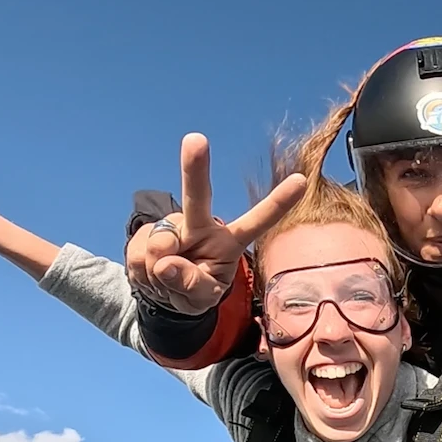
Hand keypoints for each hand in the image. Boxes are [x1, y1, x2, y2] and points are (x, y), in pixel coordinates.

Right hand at [126, 135, 306, 315]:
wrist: (160, 293)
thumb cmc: (194, 291)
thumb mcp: (200, 300)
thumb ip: (192, 286)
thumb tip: (165, 263)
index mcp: (229, 241)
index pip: (258, 222)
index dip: (278, 202)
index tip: (302, 180)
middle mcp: (202, 225)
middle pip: (198, 196)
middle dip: (195, 168)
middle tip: (196, 140)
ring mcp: (173, 225)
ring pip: (162, 242)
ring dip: (158, 269)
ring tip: (166, 278)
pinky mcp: (146, 231)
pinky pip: (140, 254)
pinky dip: (143, 271)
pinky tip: (151, 272)